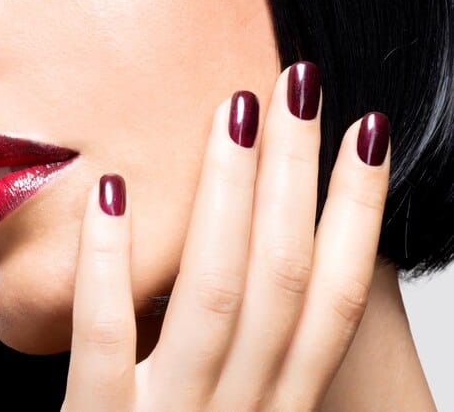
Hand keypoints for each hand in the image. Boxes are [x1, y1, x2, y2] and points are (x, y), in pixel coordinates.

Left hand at [62, 62, 389, 411]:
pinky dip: (110, 261)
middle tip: (297, 91)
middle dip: (296, 176)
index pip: (335, 298)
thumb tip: (253, 263)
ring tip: (232, 116)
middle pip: (284, 276)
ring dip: (228, 195)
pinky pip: (106, 334)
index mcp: (280, 405)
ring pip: (216, 293)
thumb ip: (251, 359)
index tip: (367, 139)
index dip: (359, 214)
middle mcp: (244, 410)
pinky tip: (115, 192)